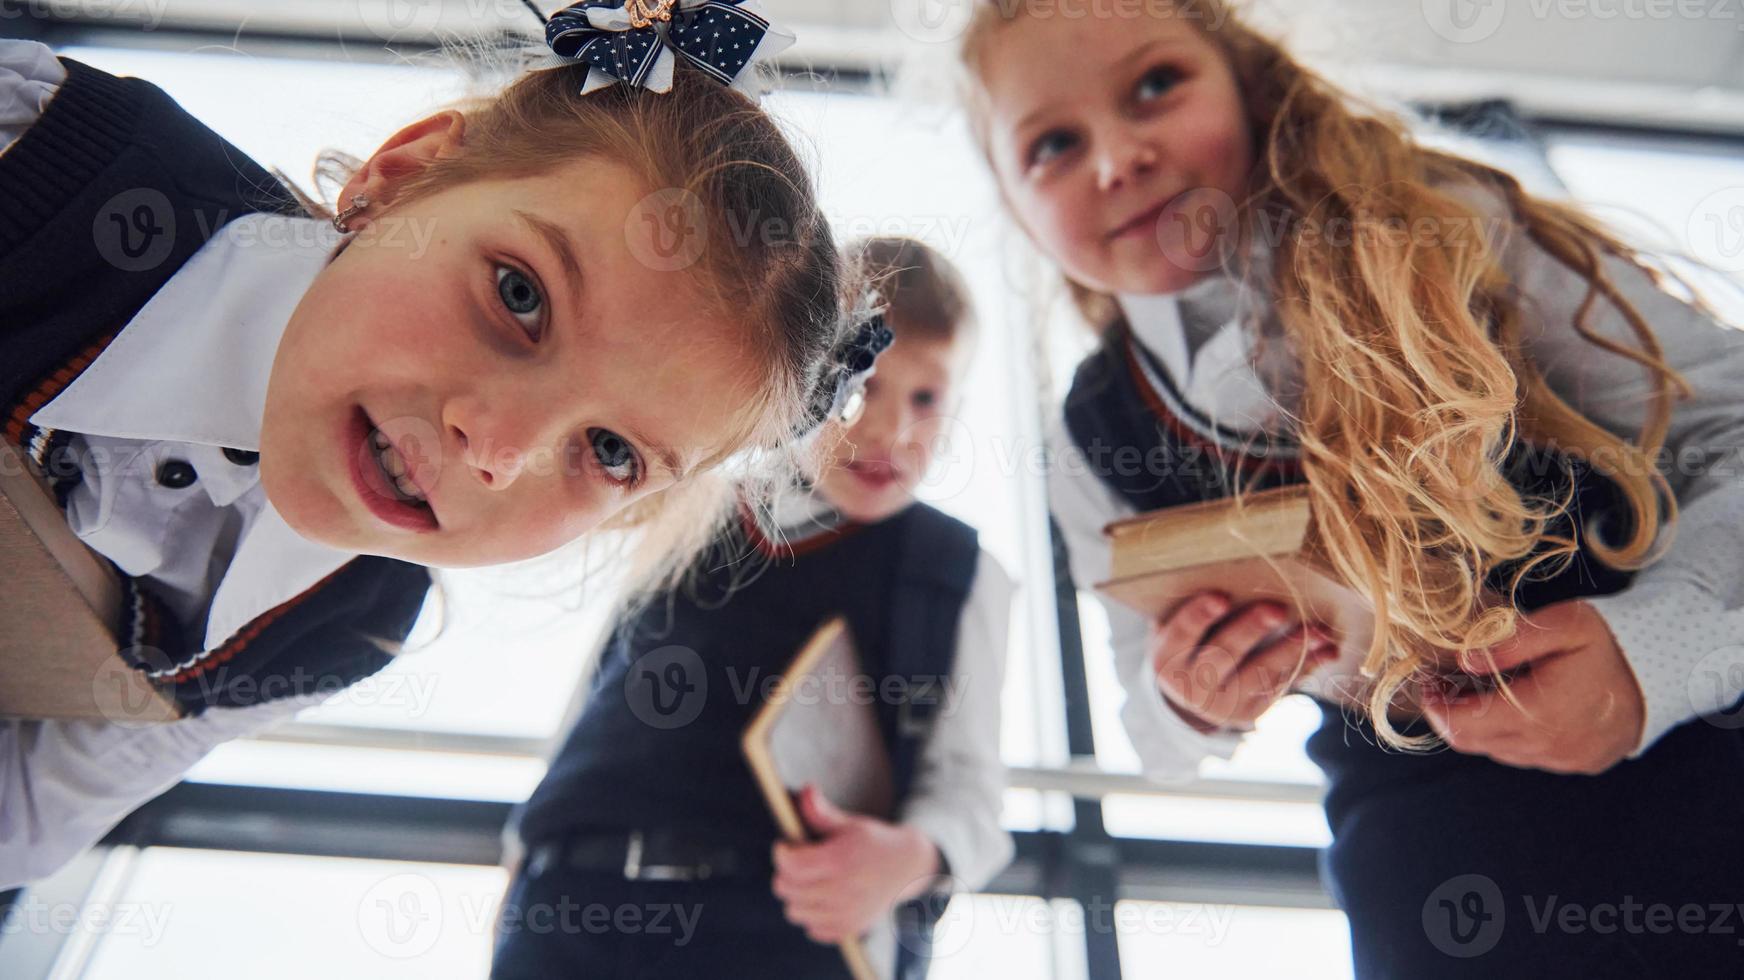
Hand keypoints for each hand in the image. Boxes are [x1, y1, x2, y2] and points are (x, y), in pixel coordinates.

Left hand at [771, 784, 941, 944]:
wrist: (908, 868)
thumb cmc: (873, 842)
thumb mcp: (849, 824)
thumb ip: (821, 811)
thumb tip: (805, 789)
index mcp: (841, 860)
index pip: (791, 865)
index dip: (781, 853)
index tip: (785, 845)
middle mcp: (843, 890)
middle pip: (787, 889)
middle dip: (785, 873)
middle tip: (797, 862)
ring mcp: (847, 913)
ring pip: (794, 911)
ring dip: (795, 896)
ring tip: (808, 880)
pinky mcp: (850, 928)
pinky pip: (812, 929)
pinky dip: (811, 915)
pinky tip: (822, 898)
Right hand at [1152, 592, 1338, 732]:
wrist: (1193, 690)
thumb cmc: (1190, 639)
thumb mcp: (1179, 626)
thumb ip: (1196, 606)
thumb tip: (1233, 567)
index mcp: (1166, 660)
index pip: (1181, 634)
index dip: (1199, 615)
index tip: (1221, 596)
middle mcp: (1190, 687)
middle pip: (1223, 654)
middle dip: (1251, 630)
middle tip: (1277, 608)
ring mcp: (1221, 705)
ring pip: (1259, 674)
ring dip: (1292, 650)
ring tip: (1318, 630)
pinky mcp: (1250, 712)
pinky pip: (1280, 686)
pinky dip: (1307, 666)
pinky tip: (1328, 649)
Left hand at [1421, 599, 1644, 774]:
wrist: (1668, 670)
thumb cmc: (1611, 642)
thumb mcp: (1561, 625)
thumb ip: (1508, 643)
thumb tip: (1462, 658)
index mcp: (1540, 713)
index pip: (1462, 726)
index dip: (1435, 706)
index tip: (1427, 681)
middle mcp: (1549, 746)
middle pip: (1473, 742)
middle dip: (1452, 713)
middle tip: (1445, 682)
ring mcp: (1565, 760)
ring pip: (1498, 751)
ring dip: (1481, 724)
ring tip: (1480, 689)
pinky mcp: (1578, 763)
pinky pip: (1527, 755)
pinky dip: (1511, 734)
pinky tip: (1516, 704)